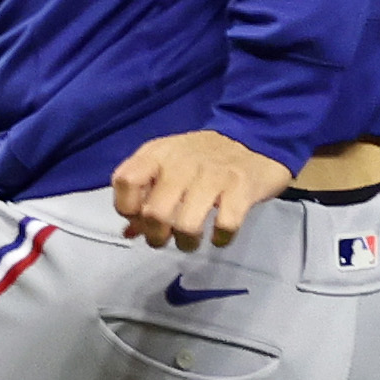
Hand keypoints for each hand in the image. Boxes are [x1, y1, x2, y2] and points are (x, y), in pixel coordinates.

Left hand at [109, 130, 293, 250]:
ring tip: (190, 241)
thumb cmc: (204, 156)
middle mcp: (181, 163)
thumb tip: (129, 232)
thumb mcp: (168, 164)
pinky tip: (219, 236)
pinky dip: (220, 239)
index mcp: (158, 153)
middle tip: (166, 238)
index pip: (125, 181)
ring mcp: (212, 175)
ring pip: (186, 225)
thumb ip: (145, 194)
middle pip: (154, 213)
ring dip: (186, 242)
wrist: (254, 137)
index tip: (139, 219)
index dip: (126, 208)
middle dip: (156, 236)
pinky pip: (225, 226)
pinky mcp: (241, 188)